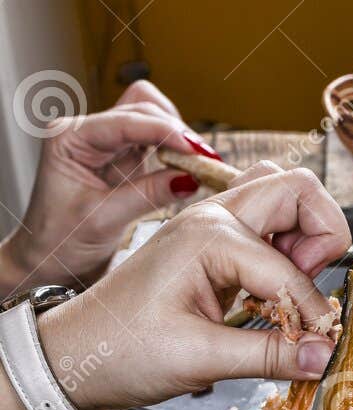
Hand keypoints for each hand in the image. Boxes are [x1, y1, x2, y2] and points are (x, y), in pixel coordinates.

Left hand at [0, 81, 216, 292]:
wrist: (50, 260)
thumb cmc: (60, 240)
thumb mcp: (105, 219)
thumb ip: (148, 194)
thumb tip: (190, 178)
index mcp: (70, 137)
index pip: (125, 121)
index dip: (165, 131)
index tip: (197, 150)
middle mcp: (87, 132)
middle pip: (142, 108)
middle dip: (175, 131)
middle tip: (204, 162)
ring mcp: (107, 143)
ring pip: (151, 118)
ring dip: (177, 137)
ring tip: (198, 166)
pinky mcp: (124, 159)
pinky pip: (155, 141)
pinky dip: (174, 151)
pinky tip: (187, 169)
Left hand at [34, 165, 351, 409]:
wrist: (73, 355)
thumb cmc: (121, 350)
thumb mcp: (200, 358)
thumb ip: (271, 355)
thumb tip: (326, 357)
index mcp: (207, 236)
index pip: (290, 268)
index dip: (312, 312)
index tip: (318, 350)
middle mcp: (212, 217)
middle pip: (297, 189)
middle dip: (323, 235)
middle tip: (311, 289)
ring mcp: (211, 224)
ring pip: (283, 196)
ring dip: (305, 235)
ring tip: (295, 287)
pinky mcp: (212, 242)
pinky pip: (266, 223)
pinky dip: (287, 249)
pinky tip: (274, 292)